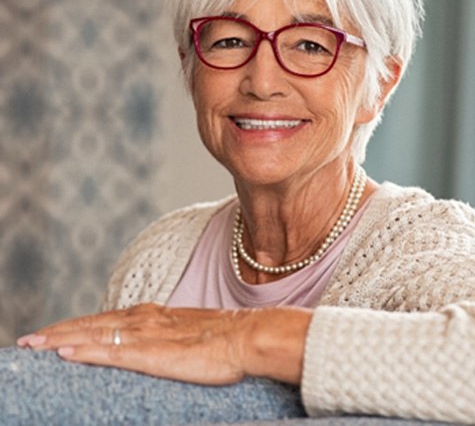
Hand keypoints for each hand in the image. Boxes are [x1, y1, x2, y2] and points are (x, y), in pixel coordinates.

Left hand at [17, 303, 312, 384]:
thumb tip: (159, 344)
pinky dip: (86, 351)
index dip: (78, 326)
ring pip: (96, 334)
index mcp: (155, 315)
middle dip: (59, 332)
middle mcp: (146, 319)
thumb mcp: (190, 333)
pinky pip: (113, 352)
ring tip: (35, 346)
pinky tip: (66, 356)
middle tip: (28, 341)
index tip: (54, 334)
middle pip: (93, 323)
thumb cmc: (226, 338)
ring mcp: (149, 335)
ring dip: (62, 339)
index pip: (107, 319)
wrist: (248, 335)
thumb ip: (169, 336)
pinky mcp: (155, 353)